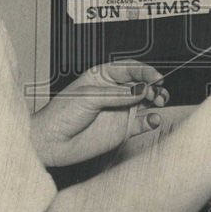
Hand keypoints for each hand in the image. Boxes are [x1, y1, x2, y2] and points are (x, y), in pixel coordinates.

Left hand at [30, 61, 168, 166]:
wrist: (52, 142)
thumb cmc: (60, 115)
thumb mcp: (88, 97)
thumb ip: (116, 94)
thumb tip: (140, 90)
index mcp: (103, 77)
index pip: (129, 69)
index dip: (145, 71)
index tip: (155, 77)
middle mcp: (114, 92)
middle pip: (141, 84)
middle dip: (153, 85)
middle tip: (157, 92)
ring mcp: (119, 110)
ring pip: (146, 101)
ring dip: (157, 100)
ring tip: (159, 102)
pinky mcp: (122, 129)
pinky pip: (142, 123)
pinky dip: (151, 120)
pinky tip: (152, 119)